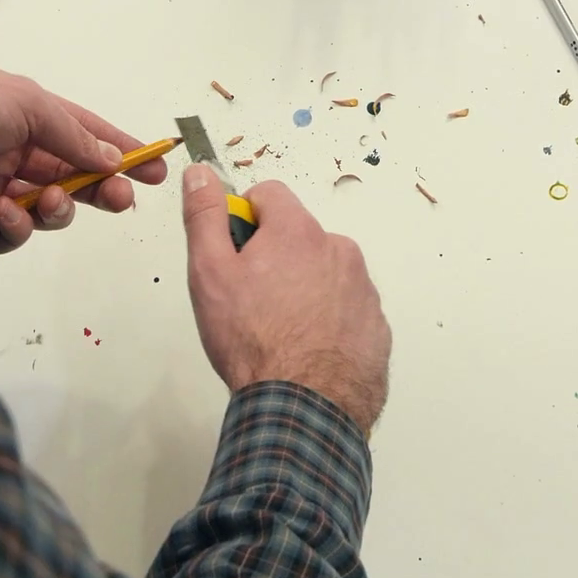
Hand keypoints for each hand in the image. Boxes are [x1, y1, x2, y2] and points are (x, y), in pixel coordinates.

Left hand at [0, 66, 167, 252]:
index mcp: (25, 117)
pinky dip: (13, 228)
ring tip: (45, 201)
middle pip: (72, 178)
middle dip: (101, 189)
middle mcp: (12, 153)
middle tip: (121, 200)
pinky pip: (8, 236)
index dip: (121, 152)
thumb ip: (73, 135)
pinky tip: (2, 211)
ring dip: (55, 209)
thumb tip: (111, 160)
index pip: (84, 136)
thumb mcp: (27, 104)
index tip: (156, 168)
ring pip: (45, 211)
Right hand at [179, 165, 391, 434]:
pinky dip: (328, 319)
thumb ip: (205, 216)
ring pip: (325, 272)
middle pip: (299, 236)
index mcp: (298, 231)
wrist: (304, 405)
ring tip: (280, 332)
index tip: (234, 253)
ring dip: (304, 288)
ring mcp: (363, 288)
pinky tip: (307, 350)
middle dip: (275, 257)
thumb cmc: (252, 338)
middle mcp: (339, 249)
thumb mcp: (210, 273)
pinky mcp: (376, 325)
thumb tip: (201, 172)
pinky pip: (346, 308)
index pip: (269, 194)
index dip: (245, 218)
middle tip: (251, 301)